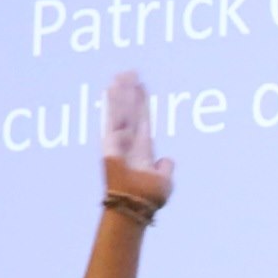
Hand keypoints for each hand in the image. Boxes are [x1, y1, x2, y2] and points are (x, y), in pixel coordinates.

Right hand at [102, 71, 175, 211]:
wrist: (135, 206)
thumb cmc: (149, 199)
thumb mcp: (164, 181)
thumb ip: (166, 168)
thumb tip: (167, 159)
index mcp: (142, 150)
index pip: (142, 120)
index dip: (142, 103)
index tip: (141, 86)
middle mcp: (128, 143)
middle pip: (130, 111)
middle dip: (131, 92)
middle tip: (130, 71)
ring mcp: (118, 141)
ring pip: (121, 111)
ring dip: (122, 92)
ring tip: (122, 73)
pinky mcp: (109, 142)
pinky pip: (111, 118)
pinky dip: (112, 103)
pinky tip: (112, 87)